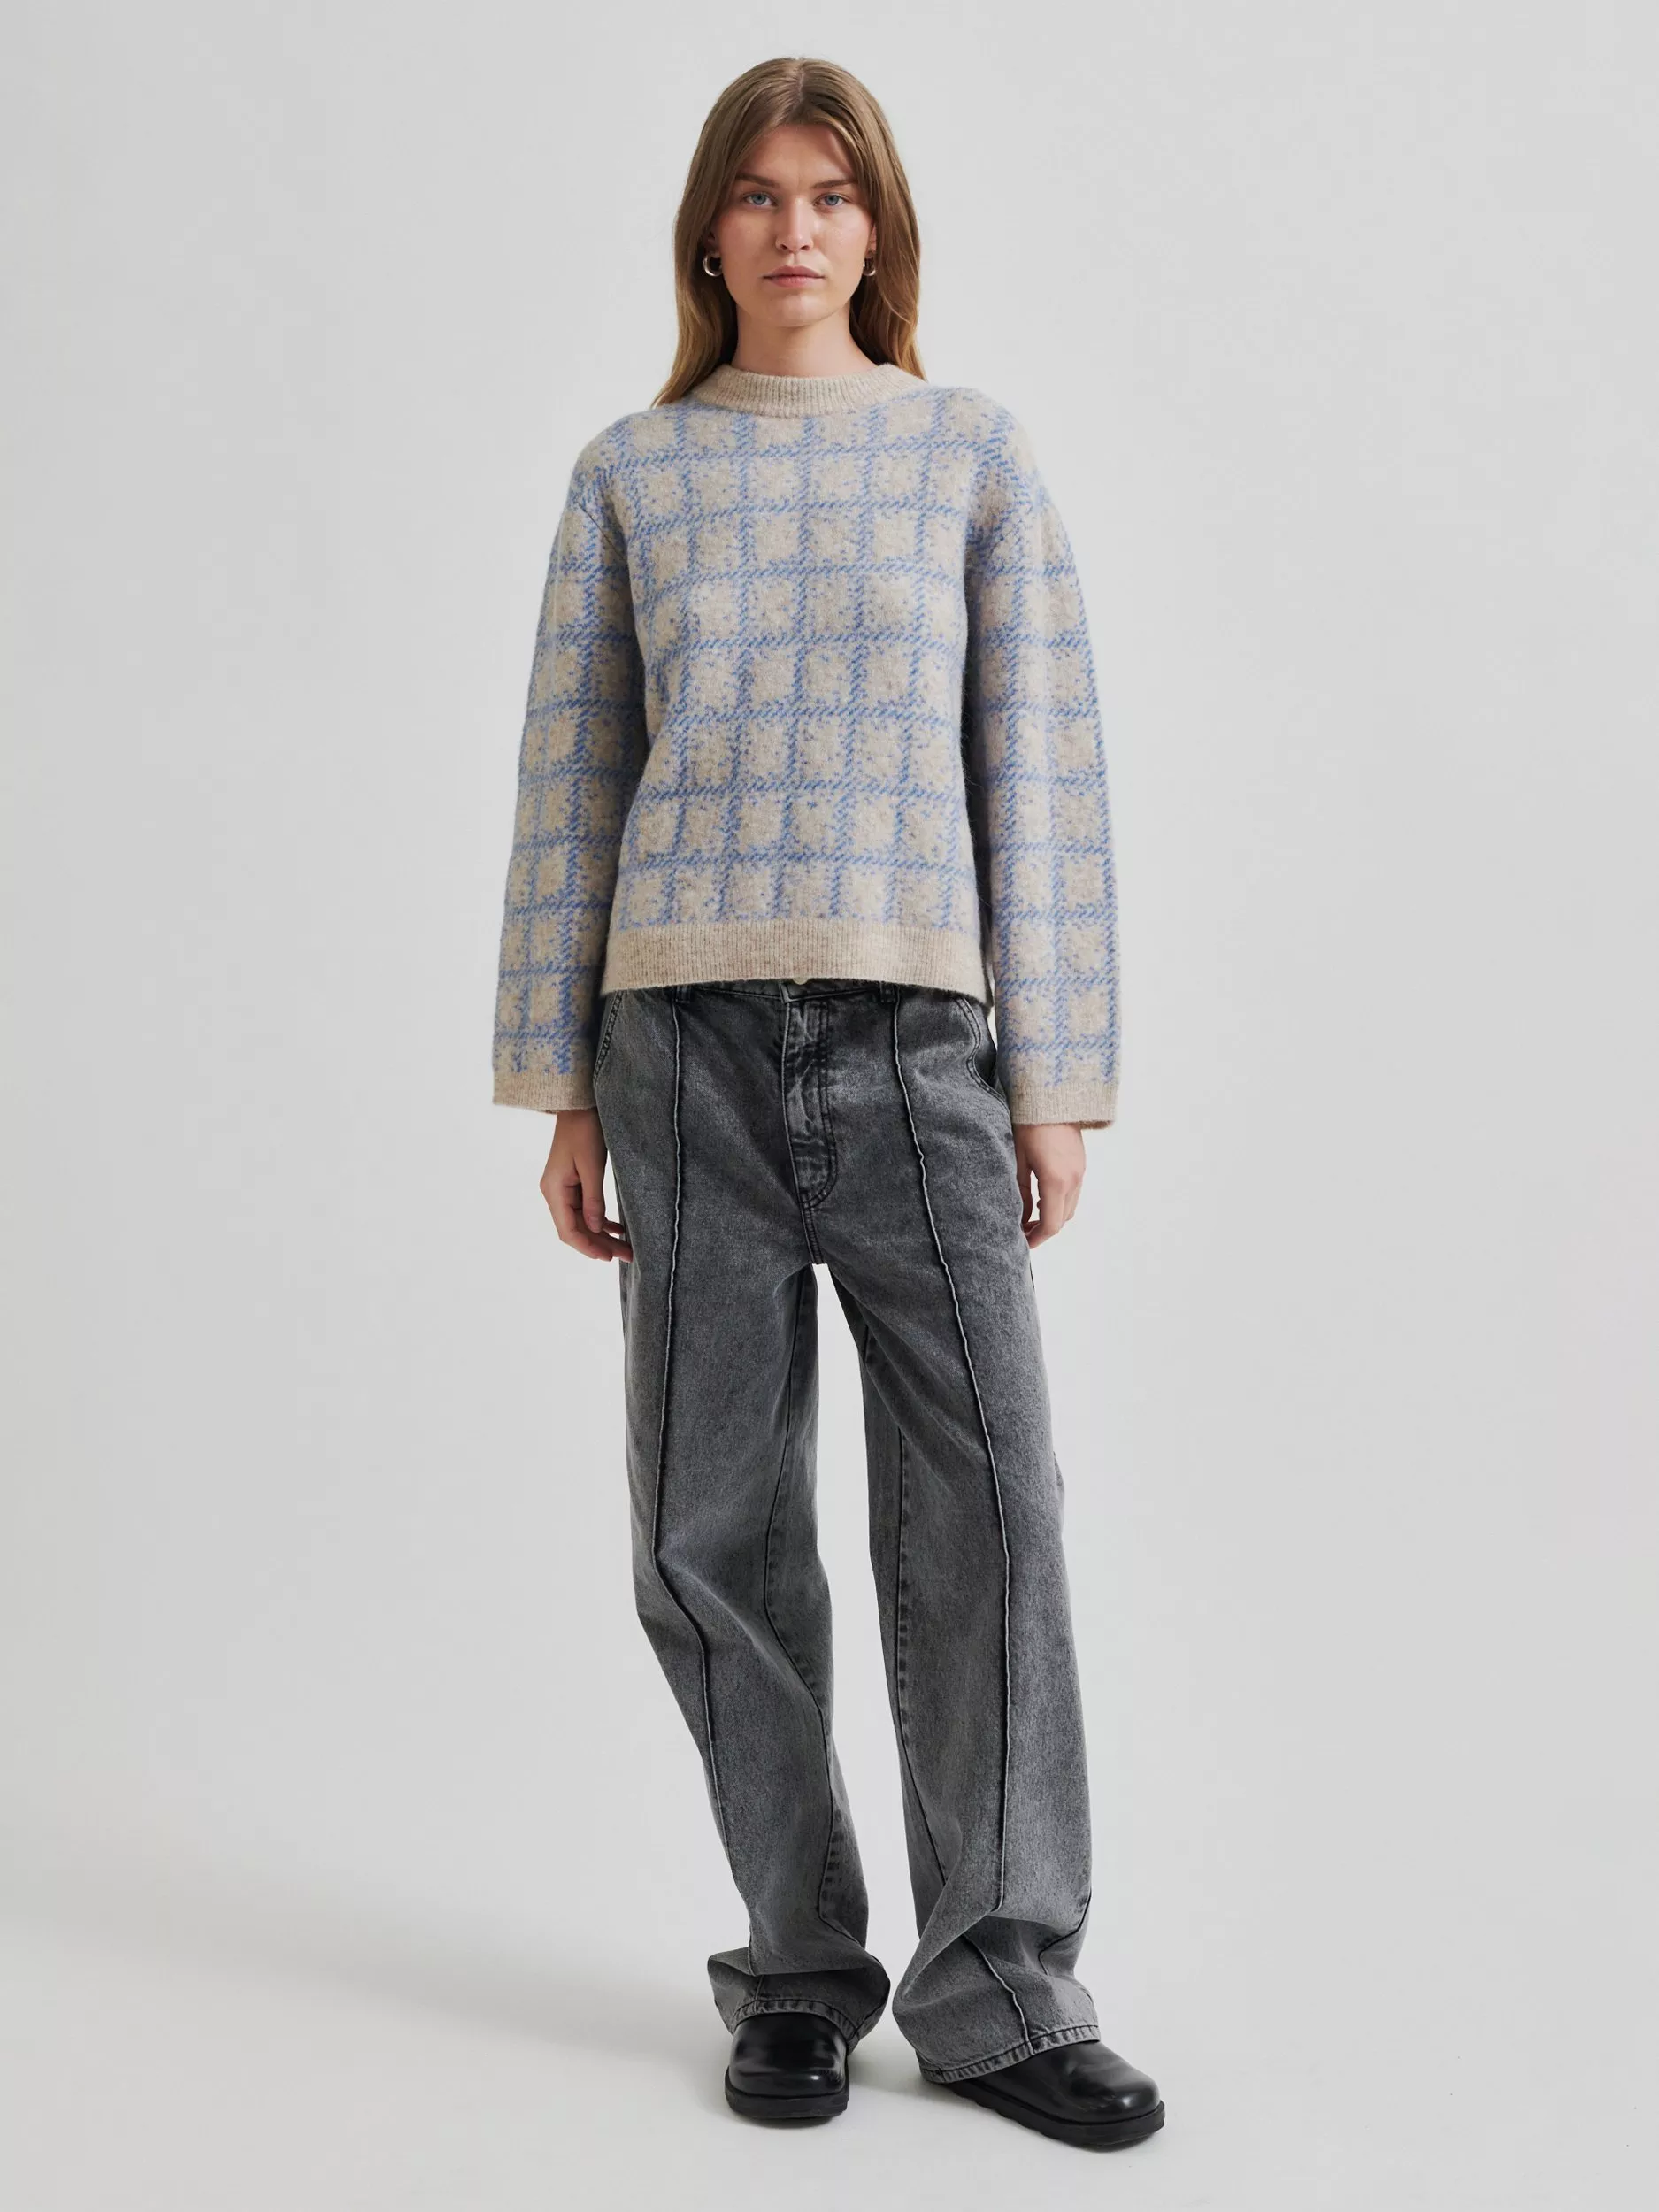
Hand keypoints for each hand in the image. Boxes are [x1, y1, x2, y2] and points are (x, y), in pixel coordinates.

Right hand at [540, 1107, 632, 1260]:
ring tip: (626, 1248)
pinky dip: (602, 1220)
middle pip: (576, 1229)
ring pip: (583, 1222)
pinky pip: (586, 1209)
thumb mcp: (592, 1165)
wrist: (579, 1104)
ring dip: (603, 1235)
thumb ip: (594, 1199)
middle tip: (628, 1256)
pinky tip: (618, 1230)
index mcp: (553, 1190)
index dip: (587, 1247)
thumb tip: (597, 1229)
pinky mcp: (574, 1183)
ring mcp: (563, 1189)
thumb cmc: (584, 1129)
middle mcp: (555, 1193)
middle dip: (600, 1245)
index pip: (567, 1231)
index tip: (608, 1257)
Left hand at [1013, 1121, 1086, 1248]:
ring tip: (1030, 1216)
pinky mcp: (1081, 1163)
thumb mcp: (1018, 1160)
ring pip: (1070, 1207)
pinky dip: (1060, 1202)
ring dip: (1053, 1216)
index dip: (1037, 1239)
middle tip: (1023, 1231)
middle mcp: (1074, 1180)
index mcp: (1056, 1181)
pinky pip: (1073, 1192)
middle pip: (1063, 1219)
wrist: (1052, 1095)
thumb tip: (1021, 1218)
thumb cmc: (1029, 1124)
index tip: (1022, 1243)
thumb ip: (1021, 1193)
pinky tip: (1042, 1197)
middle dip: (1044, 1230)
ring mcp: (1080, 1171)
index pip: (1051, 1224)